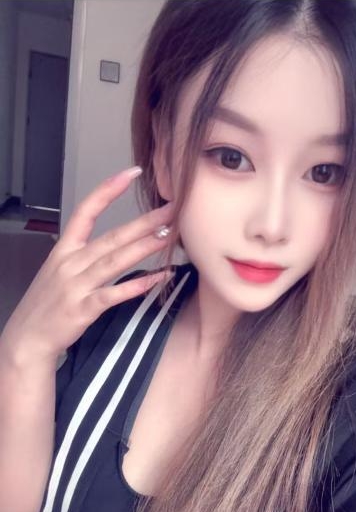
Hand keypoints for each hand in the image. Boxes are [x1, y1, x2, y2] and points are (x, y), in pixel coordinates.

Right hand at [1, 167, 175, 363]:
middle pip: (111, 237)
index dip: (108, 190)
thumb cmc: (47, 305)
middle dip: (144, 222)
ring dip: (145, 247)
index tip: (131, 173)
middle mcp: (70, 263)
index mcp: (64, 250)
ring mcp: (76, 286)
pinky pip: (114, 294)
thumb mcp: (58, 271)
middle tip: (172, 209)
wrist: (27, 339)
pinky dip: (137, 286)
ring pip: (115, 261)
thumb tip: (116, 243)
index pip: (85, 211)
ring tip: (170, 236)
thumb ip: (85, 256)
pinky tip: (158, 278)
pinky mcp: (83, 309)